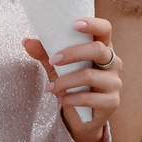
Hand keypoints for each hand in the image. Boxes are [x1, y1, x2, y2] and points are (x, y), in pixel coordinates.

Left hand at [23, 14, 120, 141]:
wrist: (82, 117)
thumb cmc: (73, 85)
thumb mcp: (58, 68)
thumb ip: (45, 54)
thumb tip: (27, 42)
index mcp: (102, 48)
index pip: (105, 29)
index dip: (93, 24)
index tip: (74, 25)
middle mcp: (113, 63)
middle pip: (98, 50)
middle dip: (72, 54)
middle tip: (53, 60)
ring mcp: (115, 82)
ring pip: (89, 75)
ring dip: (66, 81)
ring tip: (51, 88)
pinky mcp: (112, 102)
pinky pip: (90, 98)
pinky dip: (72, 98)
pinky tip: (63, 100)